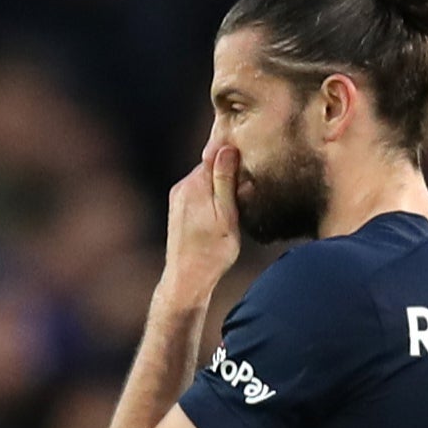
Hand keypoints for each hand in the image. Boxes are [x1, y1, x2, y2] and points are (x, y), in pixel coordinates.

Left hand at [163, 145, 242, 303]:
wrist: (187, 278)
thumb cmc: (212, 251)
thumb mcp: (226, 215)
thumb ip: (225, 181)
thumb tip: (226, 149)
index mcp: (195, 184)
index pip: (215, 154)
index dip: (233, 154)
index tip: (249, 155)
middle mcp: (182, 186)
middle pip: (210, 166)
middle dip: (228, 171)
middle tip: (249, 182)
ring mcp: (178, 198)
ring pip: (204, 181)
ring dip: (221, 185)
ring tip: (238, 199)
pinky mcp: (178, 209)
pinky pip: (198, 193)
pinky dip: (212, 197)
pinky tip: (222, 212)